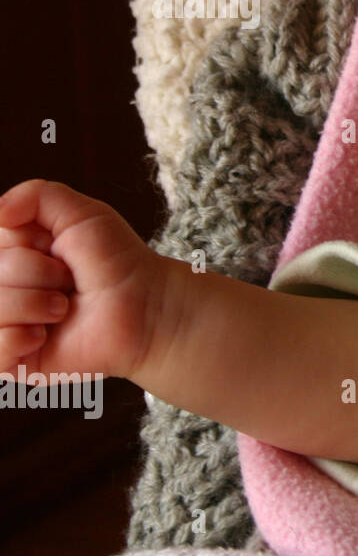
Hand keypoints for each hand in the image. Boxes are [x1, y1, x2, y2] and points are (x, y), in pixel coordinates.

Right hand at [0, 179, 166, 383]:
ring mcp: (5, 323)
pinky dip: (19, 338)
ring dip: (34, 303)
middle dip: (37, 272)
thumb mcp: (80, 212)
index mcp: (10, 253)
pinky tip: (44, 335)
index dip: (23, 244)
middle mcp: (3, 287)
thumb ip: (34, 195)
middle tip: (68, 280)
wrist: (146, 305)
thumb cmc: (116, 259)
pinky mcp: (11, 360)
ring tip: (63, 307)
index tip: (53, 247)